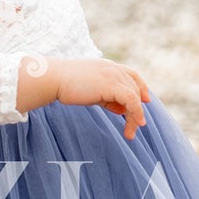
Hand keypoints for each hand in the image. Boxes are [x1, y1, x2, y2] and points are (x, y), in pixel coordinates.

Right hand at [19, 57, 150, 139]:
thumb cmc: (65, 85)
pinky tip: (135, 124)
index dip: (141, 87)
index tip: (145, 100)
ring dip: (136, 115)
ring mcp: (113, 75)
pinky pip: (131, 100)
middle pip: (135, 87)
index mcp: (107, 66)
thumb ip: (106, 97)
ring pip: (135, 96)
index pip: (132, 74)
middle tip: (136, 125)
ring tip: (131, 132)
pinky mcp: (111, 85)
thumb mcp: (91, 90)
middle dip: (137, 107)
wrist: (53, 79)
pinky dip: (135, 112)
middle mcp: (113, 68)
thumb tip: (121, 109)